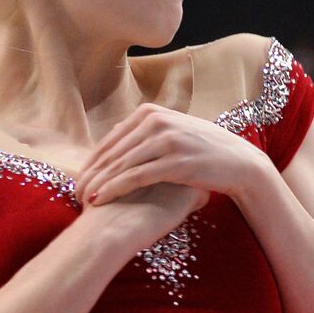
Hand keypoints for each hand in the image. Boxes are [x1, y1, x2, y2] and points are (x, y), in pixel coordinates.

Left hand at [73, 102, 257, 206]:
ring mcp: (166, 140)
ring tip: (82, 200)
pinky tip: (100, 200)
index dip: (91, 162)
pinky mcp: (174, 161)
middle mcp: (156, 120)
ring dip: (97, 184)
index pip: (111, 139)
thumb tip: (117, 138)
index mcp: (151, 112)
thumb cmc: (203, 152)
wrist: (240, 163)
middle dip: (90, 175)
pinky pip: (135, 176)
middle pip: (111, 152)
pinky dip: (113, 189)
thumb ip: (144, 133)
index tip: (79, 181)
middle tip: (73, 194)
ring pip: (120, 164)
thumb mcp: (172, 133)